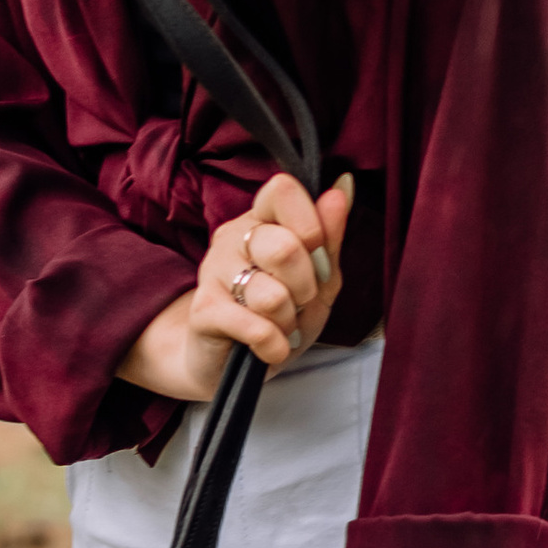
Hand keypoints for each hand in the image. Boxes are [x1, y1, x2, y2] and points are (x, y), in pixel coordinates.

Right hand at [114, 170, 354, 405]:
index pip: (283, 190)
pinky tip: (271, 348)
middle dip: (306, 286)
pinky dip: (275, 345)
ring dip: (289, 321)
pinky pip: (256, 327)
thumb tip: (343, 186)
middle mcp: (233, 236)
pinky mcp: (204, 309)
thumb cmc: (279, 315)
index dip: (311, 225)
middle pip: (285, 247)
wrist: (228, 362)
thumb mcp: (318, 281)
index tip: (318, 257)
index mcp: (262, 218)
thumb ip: (330, 237)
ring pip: (271, 294)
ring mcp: (214, 270)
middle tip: (300, 301)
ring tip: (281, 326)